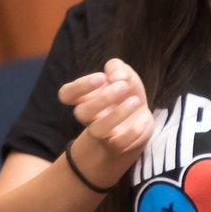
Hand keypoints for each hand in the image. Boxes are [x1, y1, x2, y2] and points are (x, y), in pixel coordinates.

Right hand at [56, 58, 155, 182]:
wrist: (139, 118)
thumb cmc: (125, 93)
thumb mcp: (122, 73)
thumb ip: (116, 67)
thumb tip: (116, 76)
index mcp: (84, 97)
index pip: (66, 94)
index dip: (80, 86)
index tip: (102, 78)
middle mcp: (89, 117)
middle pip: (80, 113)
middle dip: (103, 98)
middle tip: (123, 86)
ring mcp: (101, 133)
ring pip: (97, 130)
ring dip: (117, 114)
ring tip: (135, 101)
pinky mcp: (117, 145)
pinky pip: (120, 142)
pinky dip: (135, 130)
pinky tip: (144, 119)